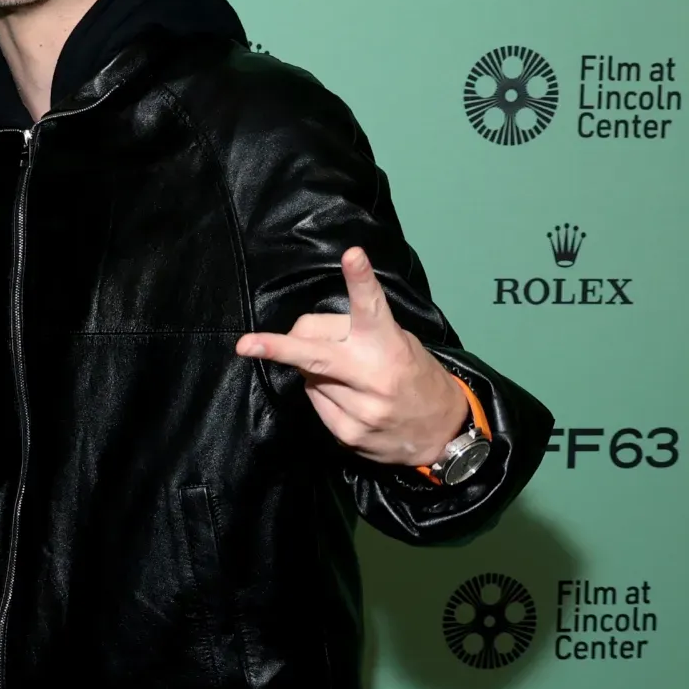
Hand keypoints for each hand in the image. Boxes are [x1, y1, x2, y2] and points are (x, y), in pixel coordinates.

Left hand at [235, 247, 469, 467]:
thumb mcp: (396, 343)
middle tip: (245, 344)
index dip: (360, 279)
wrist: (442, 432)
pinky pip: (315, 401)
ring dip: (315, 369)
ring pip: (308, 376)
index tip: (352, 255)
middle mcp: (372, 375)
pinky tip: (348, 397)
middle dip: (276, 348)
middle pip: (315, 355)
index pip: (371, 306)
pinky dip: (322, 392)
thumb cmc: (413, 374)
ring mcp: (360, 408)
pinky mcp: (347, 433)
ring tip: (348, 375)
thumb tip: (301, 337)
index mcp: (389, 344)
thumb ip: (351, 334)